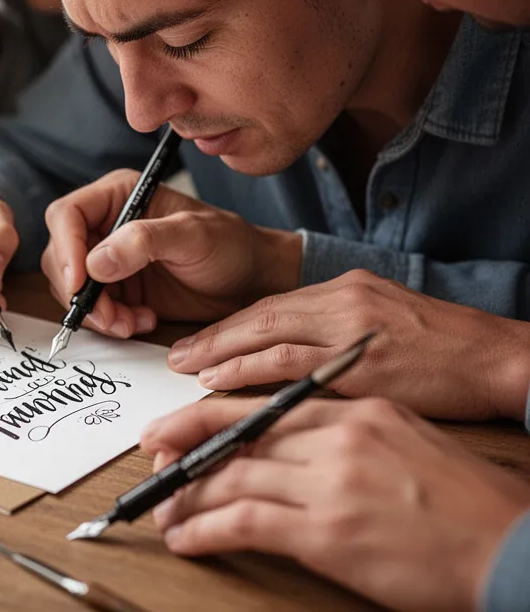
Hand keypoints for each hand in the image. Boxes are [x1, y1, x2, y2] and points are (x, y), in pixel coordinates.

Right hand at [40, 169, 301, 338]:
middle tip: (109, 316)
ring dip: (96, 312)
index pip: (67, 216)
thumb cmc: (230, 245)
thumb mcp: (193, 236)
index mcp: (118, 195)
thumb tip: (95, 262)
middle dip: (80, 291)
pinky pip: (93, 309)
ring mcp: (109, 259)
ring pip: (72, 287)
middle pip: (61, 256)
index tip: (79, 283)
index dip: (65, 249)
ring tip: (132, 322)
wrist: (251, 281)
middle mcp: (106, 225)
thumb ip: (145, 242)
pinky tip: (143, 321)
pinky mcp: (117, 290)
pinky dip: (111, 322)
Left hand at [142, 397, 529, 611]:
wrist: (509, 541)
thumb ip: (342, 432)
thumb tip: (285, 442)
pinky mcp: (327, 532)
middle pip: (237, 438)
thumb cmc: (460, 497)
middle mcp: (335, 437)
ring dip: (186, 496)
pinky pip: (244, 522)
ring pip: (231, 478)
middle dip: (184, 451)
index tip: (172, 428)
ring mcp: (329, 483)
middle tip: (152, 463)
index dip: (206, 417)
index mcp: (352, 410)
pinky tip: (185, 537)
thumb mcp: (399, 438)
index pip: (259, 406)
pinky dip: (204, 529)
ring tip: (162, 510)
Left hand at [167, 269, 529, 420]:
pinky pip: (292, 365)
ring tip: (187, 371)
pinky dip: (250, 372)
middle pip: (259, 316)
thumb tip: (286, 356)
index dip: (228, 326)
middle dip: (212, 338)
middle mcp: (342, 301)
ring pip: (267, 336)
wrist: (498, 356)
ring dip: (220, 355)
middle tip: (175, 357)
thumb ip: (333, 333)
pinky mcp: (361, 364)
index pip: (271, 306)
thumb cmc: (443, 348)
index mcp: (345, 288)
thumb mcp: (381, 323)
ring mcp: (350, 331)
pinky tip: (221, 383)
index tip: (197, 343)